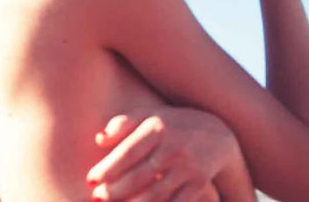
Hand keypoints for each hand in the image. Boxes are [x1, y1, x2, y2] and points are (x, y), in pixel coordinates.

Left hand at [86, 107, 235, 200]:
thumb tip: (99, 140)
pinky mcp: (199, 185)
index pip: (128, 152)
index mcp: (158, 128)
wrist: (217, 135)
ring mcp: (189, 169)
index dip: (107, 168)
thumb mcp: (148, 115)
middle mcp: (174, 148)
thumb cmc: (171, 124)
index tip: (90, 179)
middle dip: (115, 191)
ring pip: (156, 195)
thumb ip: (122, 124)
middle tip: (96, 198)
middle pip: (139, 176)